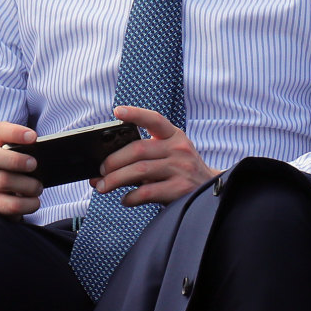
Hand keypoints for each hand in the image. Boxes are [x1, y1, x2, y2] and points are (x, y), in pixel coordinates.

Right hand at [0, 122, 44, 217]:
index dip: (15, 132)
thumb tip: (58, 154)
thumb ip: (33, 152)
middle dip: (15, 159)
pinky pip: (11, 204)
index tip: (33, 137)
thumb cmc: (15, 172)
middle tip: (34, 164)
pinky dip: (28, 204)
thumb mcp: (20, 158)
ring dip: (28, 184)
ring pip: (4, 180)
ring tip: (38, 187)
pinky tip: (35, 201)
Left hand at [92, 106, 217, 206]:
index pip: (154, 119)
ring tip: (102, 186)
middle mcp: (179, 149)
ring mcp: (180, 169)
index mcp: (174, 136)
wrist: (210, 191)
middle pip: (138, 149)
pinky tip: (125, 199)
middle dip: (113, 161)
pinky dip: (130, 197)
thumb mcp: (171, 154)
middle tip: (100, 170)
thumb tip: (107, 165)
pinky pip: (147, 191)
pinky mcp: (180, 189)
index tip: (118, 111)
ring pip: (139, 170)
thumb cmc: (181, 171)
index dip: (136, 114)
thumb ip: (145, 154)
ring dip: (115, 179)